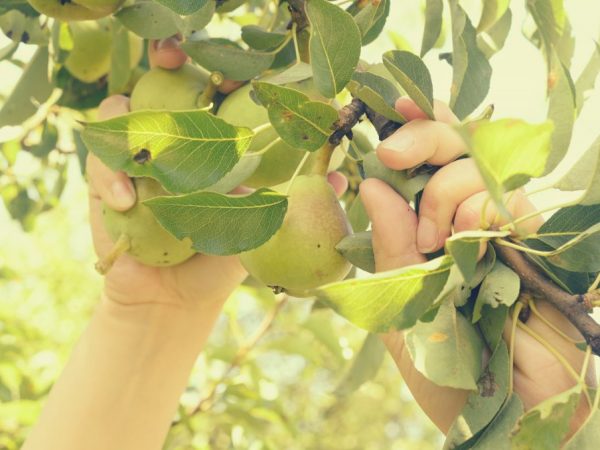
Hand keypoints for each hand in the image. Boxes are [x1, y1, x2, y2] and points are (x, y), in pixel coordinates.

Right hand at [88, 36, 348, 307]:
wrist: (172, 299)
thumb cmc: (218, 262)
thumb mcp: (258, 230)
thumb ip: (290, 201)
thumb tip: (343, 178)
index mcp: (209, 149)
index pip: (214, 98)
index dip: (221, 76)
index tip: (232, 74)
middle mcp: (173, 145)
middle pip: (164, 87)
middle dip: (165, 65)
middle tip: (172, 57)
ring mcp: (137, 159)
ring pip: (123, 113)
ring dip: (133, 122)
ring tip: (150, 156)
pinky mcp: (105, 182)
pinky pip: (99, 162)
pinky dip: (109, 175)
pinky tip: (126, 202)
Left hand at [360, 98, 593, 433]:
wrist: (502, 414)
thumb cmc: (445, 368)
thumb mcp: (399, 306)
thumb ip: (389, 248)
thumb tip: (373, 187)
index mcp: (430, 230)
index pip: (425, 164)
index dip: (411, 128)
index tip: (387, 108)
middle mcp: (468, 219)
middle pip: (456, 145)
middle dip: (422, 135)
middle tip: (391, 151)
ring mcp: (505, 227)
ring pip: (479, 166)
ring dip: (445, 191)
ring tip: (435, 244)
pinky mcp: (537, 241)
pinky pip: (510, 198)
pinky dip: (481, 210)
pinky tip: (469, 242)